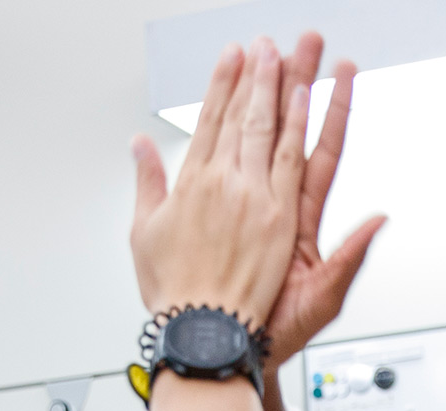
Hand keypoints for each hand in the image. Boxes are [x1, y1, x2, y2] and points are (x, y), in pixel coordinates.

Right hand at [130, 38, 307, 328]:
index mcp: (192, 186)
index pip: (212, 121)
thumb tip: (139, 148)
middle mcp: (225, 186)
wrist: (205, 336)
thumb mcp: (144, 235)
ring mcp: (255, 200)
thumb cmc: (176, 295)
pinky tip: (306, 98)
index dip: (223, 85)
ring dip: (285, 86)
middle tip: (267, 40)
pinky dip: (299, 127)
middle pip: (246, 117)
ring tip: (296, 50)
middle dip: (258, 73)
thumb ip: (147, 184)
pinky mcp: (280, 218)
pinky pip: (293, 162)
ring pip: (272, 130)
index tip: (232, 55)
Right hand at [264, 34, 386, 365]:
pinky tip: (232, 110)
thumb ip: (351, 258)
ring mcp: (255, 210)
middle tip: (304, 42)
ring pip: (264, 141)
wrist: (234, 349)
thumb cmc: (280, 331)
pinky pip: (233, 171)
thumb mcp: (325, 298)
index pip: (321, 152)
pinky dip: (233, 140)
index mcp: (302, 221)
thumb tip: (378, 221)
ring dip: (274, 97)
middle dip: (300, 84)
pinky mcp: (229, 219)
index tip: (339, 73)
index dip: (331, 112)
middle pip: (292, 133)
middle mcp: (281, 209)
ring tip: (280, 53)